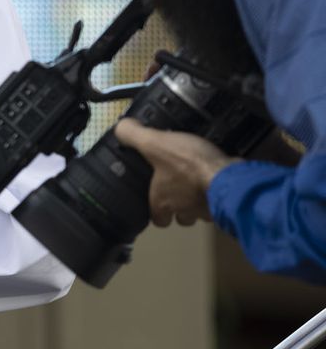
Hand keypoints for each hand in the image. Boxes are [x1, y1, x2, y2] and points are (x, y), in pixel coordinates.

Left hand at [113, 120, 234, 226]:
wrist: (228, 174)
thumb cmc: (187, 164)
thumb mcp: (154, 143)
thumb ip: (133, 135)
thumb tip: (121, 128)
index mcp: (163, 203)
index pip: (158, 220)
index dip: (159, 212)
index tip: (159, 199)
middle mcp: (185, 211)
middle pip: (182, 218)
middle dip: (182, 208)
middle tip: (181, 189)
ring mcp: (209, 210)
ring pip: (202, 212)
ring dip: (201, 201)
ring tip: (200, 181)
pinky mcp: (228, 202)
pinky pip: (222, 200)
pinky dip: (220, 191)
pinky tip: (218, 176)